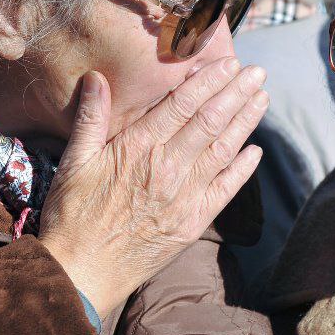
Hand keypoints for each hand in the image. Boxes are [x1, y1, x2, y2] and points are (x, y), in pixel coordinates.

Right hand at [39, 58, 266, 314]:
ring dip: (245, 122)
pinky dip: (242, 170)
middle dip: (236, 93)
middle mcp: (167, 168)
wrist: (82, 272)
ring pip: (223, 150)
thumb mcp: (74, 161)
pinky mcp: (193, 223)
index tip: (227, 62)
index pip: (182, 105)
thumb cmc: (72, 216)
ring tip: (262, 98)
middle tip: (257, 72)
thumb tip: (96, 77)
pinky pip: (225, 191)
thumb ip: (90, 118)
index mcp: (138, 148)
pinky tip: (255, 151)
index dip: (208, 81)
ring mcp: (184, 197)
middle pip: (210, 122)